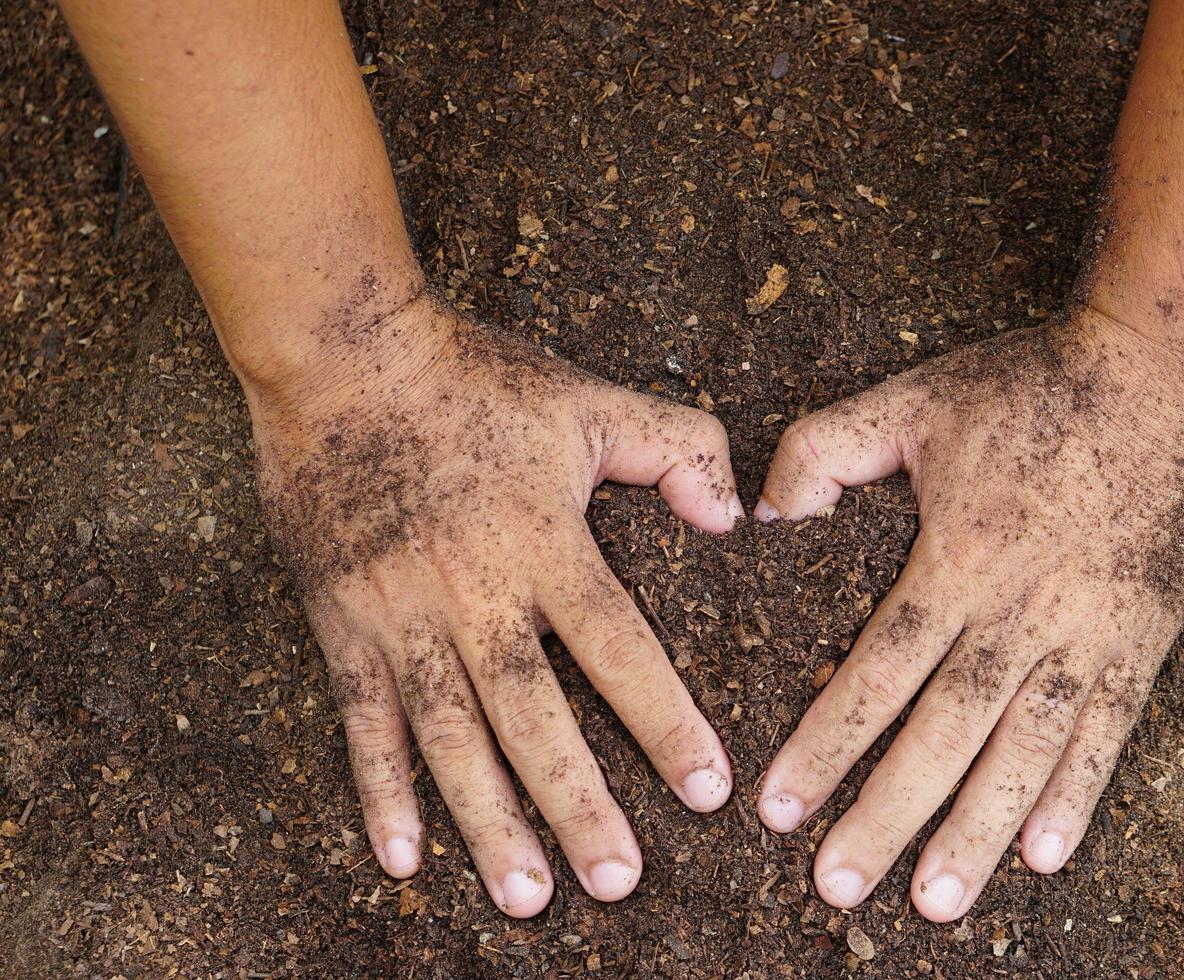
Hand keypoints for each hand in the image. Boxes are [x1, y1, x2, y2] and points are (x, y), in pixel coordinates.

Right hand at [252, 299, 743, 916]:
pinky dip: (381, 791)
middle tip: (619, 881)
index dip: (664, 722)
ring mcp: (402, 616)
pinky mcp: (344, 624)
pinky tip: (405, 856)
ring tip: (529, 896)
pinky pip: (363, 722)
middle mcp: (475, 594)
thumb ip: (676, 451)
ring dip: (490, 821)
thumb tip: (734, 516)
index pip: (619, 650)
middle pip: (534, 717)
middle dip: (578, 805)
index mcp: (545, 544)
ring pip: (451, 738)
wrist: (342, 359)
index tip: (706, 791)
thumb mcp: (591, 402)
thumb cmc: (474, 382)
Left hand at [752, 311, 1183, 920]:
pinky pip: (1108, 731)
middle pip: (943, 732)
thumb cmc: (1031, 385)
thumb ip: (826, 449)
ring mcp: (1088, 631)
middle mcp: (1021, 611)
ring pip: (1025, 750)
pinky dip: (1075, 796)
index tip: (779, 807)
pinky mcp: (1142, 637)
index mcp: (959, 558)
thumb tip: (769, 515)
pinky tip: (1043, 854)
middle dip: (886, 813)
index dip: (827, 743)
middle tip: (837, 887)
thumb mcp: (912, 399)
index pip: (879, 672)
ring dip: (977, 829)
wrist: (1164, 371)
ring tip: (935, 899)